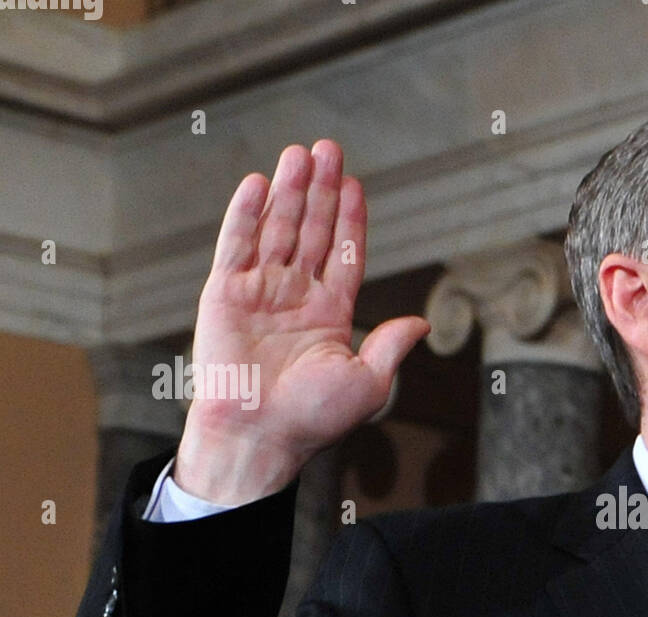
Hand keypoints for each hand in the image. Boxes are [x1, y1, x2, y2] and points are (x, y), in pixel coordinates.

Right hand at [175, 139, 429, 503]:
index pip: (342, 255)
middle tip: (328, 149)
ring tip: (300, 153)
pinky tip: (259, 183)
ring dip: (288, 191)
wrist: (260, 435)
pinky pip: (236, 245)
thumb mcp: (368, 383)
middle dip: (320, 191)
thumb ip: (391, 345)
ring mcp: (259, 292)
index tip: (356, 185)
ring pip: (277, 230)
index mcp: (330, 315)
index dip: (349, 220)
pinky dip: (246, 214)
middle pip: (310, 231)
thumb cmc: (313, 418)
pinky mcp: (224, 294)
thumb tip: (422, 324)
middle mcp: (295, 297)